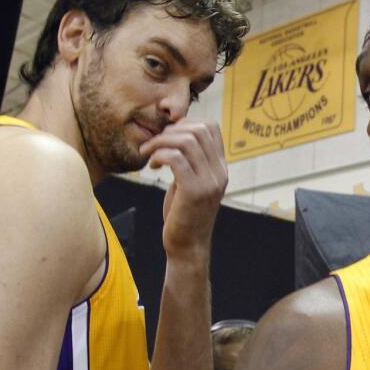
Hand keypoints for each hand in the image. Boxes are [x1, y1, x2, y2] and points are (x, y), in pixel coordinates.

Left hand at [139, 119, 226, 260]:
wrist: (188, 247)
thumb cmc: (184, 214)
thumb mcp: (191, 183)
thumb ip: (190, 162)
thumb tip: (175, 135)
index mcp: (220, 168)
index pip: (211, 127)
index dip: (186, 122)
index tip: (168, 136)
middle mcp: (219, 172)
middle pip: (198, 129)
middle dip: (170, 131)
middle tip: (154, 144)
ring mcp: (209, 182)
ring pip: (186, 141)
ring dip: (161, 142)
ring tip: (148, 154)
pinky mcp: (194, 191)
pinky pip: (176, 158)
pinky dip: (159, 155)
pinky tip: (152, 165)